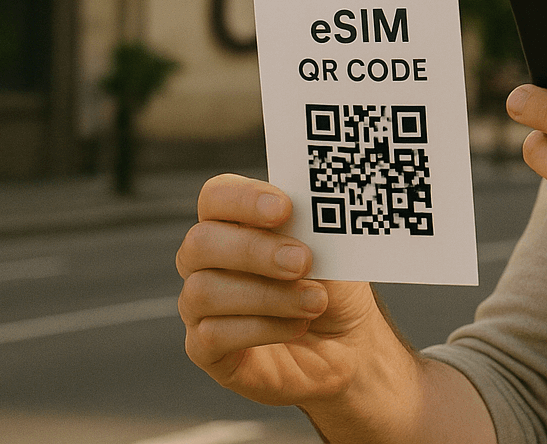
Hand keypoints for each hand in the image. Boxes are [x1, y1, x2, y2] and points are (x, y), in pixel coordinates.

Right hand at [175, 173, 396, 406]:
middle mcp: (206, 261)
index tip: (284, 208)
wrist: (347, 343)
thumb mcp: (334, 250)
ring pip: (204, 291)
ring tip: (316, 302)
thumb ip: (314, 225)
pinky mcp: (204, 349)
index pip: (215, 196)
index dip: (243, 199)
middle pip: (200, 242)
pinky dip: (262, 329)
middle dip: (254, 250)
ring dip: (268, 295)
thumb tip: (312, 204)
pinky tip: (297, 326)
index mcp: (234, 223)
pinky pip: (211, 336)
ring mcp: (199, 307)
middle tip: (303, 261)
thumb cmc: (334, 286)